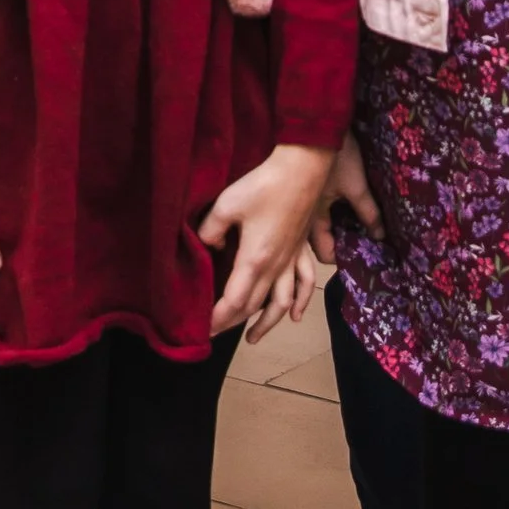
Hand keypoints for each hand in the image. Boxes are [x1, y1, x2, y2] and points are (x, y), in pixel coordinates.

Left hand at [199, 143, 332, 339]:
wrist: (302, 170)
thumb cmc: (263, 186)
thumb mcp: (226, 205)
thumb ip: (210, 231)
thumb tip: (208, 247)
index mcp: (254, 260)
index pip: (234, 301)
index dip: (218, 319)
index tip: (204, 330)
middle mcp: (275, 267)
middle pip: (254, 306)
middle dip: (233, 323)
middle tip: (216, 333)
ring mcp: (291, 260)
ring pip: (281, 304)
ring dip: (266, 323)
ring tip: (253, 338)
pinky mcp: (302, 249)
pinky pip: (305, 283)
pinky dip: (301, 303)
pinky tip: (296, 316)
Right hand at [310, 129, 377, 268]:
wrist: (319, 124)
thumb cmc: (337, 158)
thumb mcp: (356, 186)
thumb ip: (368, 213)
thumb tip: (379, 236)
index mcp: (312, 219)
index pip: (326, 253)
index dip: (345, 256)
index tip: (365, 250)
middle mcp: (303, 216)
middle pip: (323, 242)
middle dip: (343, 243)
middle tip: (365, 238)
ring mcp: (304, 204)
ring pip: (322, 228)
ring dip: (339, 228)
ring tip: (359, 224)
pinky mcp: (308, 192)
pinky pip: (320, 213)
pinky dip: (334, 215)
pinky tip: (347, 208)